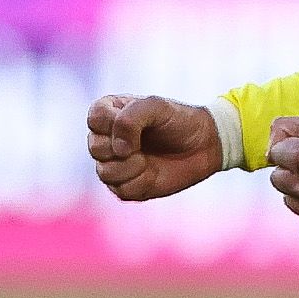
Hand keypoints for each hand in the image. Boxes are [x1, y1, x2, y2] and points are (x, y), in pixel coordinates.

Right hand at [85, 93, 224, 204]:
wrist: (204, 145)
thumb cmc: (179, 120)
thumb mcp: (156, 106)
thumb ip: (130, 118)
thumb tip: (119, 149)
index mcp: (108, 114)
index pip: (94, 119)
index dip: (114, 125)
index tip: (140, 124)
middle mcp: (107, 139)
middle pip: (95, 149)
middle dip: (123, 150)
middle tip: (144, 146)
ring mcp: (115, 164)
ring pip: (104, 173)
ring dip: (131, 168)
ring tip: (148, 161)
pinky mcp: (126, 186)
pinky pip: (120, 191)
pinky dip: (140, 184)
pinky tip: (152, 174)